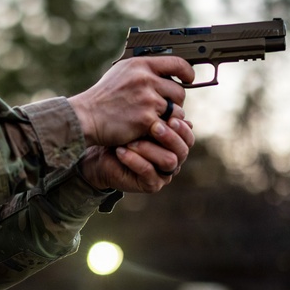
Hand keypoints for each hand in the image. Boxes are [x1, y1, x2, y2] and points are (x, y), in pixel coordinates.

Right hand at [67, 56, 193, 146]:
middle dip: (175, 102)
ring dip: (169, 118)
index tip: (188, 78)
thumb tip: (165, 70)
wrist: (85, 117)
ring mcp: (147, 99)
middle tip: (165, 109)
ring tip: (155, 121)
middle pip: (179, 91)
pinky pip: (166, 126)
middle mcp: (145, 79)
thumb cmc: (102, 98)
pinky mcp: (146, 119)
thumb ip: (142, 70)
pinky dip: (161, 131)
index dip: (187, 72)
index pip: (176, 63)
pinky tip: (150, 131)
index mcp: (140, 65)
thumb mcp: (120, 73)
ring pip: (176, 111)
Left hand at [79, 115, 194, 192]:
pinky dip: (134, 160)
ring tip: (131, 141)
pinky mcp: (151, 185)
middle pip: (182, 150)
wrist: (101, 156)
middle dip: (169, 137)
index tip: (169, 118)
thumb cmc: (122, 136)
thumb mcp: (139, 122)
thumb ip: (156, 117)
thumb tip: (175, 105)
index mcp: (175, 145)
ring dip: (149, 148)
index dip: (182, 129)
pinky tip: (121, 151)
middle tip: (154, 127)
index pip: (188, 138)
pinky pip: (147, 172)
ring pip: (168, 161)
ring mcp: (164, 174)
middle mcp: (174, 161)